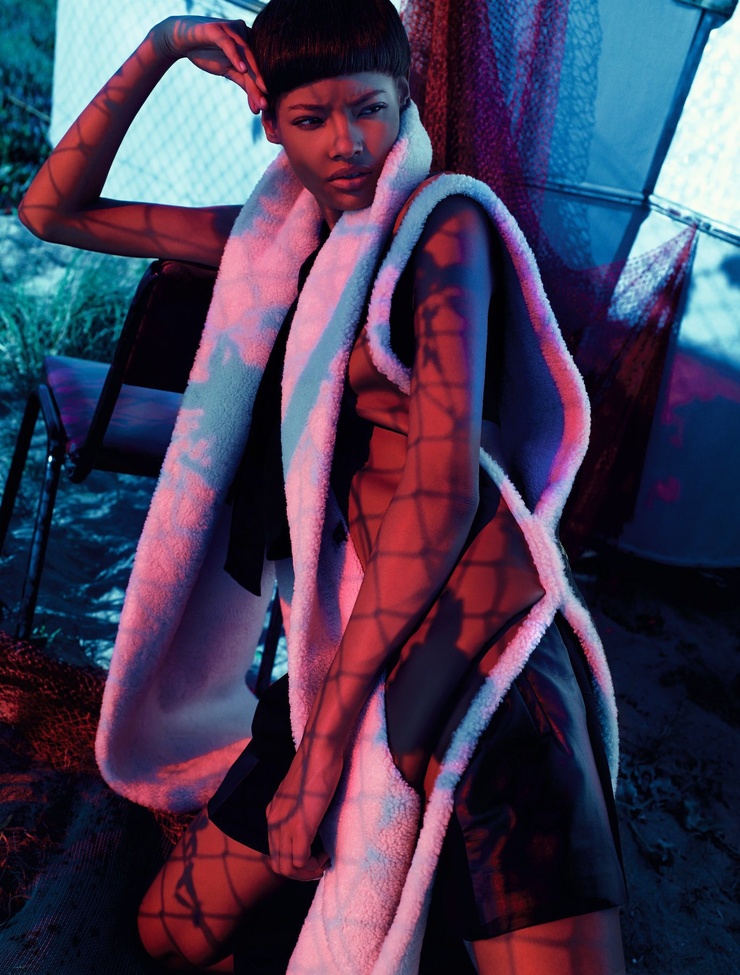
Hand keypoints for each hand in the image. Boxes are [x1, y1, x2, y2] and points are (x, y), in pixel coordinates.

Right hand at [150, 17, 266, 112]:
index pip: (260, 68)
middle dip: (260, 85)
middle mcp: (244, 33)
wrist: (182, 41)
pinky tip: (242, 69)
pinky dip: (236, 56)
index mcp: (250, 43)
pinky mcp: (217, 28)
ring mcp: (232, 29)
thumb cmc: (207, 54)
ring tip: (261, 91)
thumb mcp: (230, 72)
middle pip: (256, 62)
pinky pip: (229, 43)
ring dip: (254, 74)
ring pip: (246, 54)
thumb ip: (246, 85)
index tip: (267, 108)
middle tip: (266, 106)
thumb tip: (261, 106)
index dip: (263, 88)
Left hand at [266, 739, 342, 880]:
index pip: (274, 852)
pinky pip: (300, 861)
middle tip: (319, 864)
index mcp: (272, 814)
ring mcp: (286, 826)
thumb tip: (308, 819)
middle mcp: (274, 822)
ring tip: (322, 861)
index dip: (294, 861)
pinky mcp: (301, 827)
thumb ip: (296, 807)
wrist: (319, 752)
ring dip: (307, 873)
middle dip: (300, 873)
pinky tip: (325, 855)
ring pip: (287, 869)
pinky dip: (314, 865)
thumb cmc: (315, 765)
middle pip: (278, 866)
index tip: (312, 856)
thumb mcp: (298, 791)